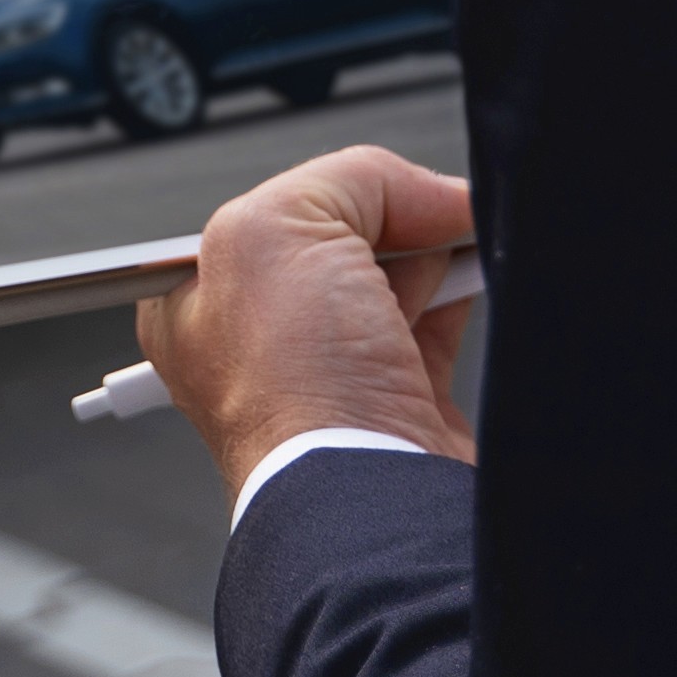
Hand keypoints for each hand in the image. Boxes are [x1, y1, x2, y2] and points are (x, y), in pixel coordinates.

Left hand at [134, 144, 477, 501]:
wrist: (369, 499)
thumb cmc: (295, 396)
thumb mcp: (281, 227)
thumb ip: (348, 177)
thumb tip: (426, 193)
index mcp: (201, 297)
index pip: (278, 203)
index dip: (336, 191)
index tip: (374, 195)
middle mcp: (264, 337)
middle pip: (345, 232)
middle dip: (394, 219)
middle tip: (422, 222)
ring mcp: (335, 371)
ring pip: (401, 269)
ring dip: (437, 252)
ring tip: (456, 246)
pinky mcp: (404, 397)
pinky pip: (445, 317)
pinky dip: (467, 289)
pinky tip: (475, 273)